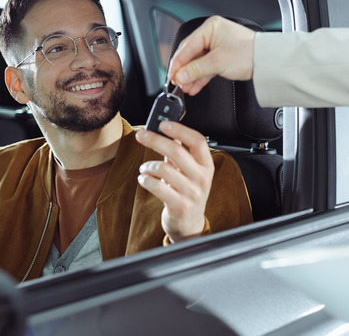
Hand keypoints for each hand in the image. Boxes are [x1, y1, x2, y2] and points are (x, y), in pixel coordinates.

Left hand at [135, 121, 213, 242]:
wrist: (189, 224)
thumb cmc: (187, 193)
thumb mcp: (189, 171)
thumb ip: (181, 152)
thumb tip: (169, 131)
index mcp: (207, 165)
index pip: (198, 141)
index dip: (180, 130)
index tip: (163, 124)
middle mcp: (202, 178)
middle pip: (177, 151)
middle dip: (155, 140)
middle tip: (142, 136)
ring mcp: (192, 193)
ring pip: (164, 169)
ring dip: (148, 166)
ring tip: (144, 168)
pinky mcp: (179, 206)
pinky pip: (157, 187)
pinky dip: (145, 180)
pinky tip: (144, 179)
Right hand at [168, 16, 255, 95]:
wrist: (268, 63)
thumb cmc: (249, 54)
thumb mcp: (218, 62)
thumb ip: (196, 69)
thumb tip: (180, 76)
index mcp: (211, 27)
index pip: (187, 46)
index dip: (178, 62)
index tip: (172, 75)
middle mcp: (213, 34)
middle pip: (191, 54)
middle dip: (184, 70)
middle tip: (177, 82)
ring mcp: (218, 45)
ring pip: (199, 62)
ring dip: (192, 76)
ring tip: (185, 88)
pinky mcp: (223, 57)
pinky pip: (207, 67)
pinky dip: (201, 77)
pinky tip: (194, 86)